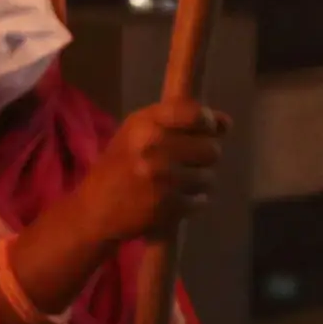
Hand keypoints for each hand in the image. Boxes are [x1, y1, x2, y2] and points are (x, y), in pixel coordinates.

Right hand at [70, 103, 226, 249]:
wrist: (95, 210)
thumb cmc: (120, 165)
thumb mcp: (139, 133)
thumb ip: (180, 122)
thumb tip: (227, 123)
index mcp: (145, 123)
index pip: (195, 113)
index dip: (208, 123)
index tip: (207, 130)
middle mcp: (154, 147)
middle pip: (211, 148)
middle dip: (204, 157)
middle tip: (186, 163)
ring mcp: (162, 179)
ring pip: (209, 177)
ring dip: (199, 182)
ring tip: (177, 183)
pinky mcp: (168, 206)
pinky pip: (201, 200)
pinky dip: (192, 201)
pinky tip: (174, 199)